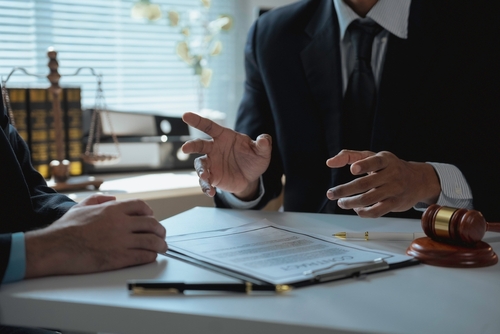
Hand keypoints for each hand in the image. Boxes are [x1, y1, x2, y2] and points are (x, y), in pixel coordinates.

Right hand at [25, 194, 166, 277]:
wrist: (55, 248)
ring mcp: (121, 241)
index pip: (141, 207)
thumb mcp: (81, 206)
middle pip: (152, 224)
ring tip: (162, 247)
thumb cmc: (65, 229)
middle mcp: (121, 224)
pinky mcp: (119, 258)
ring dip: (160, 244)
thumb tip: (112, 199)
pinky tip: (150, 256)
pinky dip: (150, 256)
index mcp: (113, 210)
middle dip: (160, 230)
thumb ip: (99, 199)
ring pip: (152, 241)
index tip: (151, 218)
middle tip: (161, 235)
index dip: (150, 213)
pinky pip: (143, 256)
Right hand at [181, 112, 271, 199]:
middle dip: (191, 145)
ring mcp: (211, 163)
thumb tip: (264, 139)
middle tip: (185, 149)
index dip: (197, 120)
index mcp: (224, 137)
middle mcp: (214, 148)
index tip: (186, 116)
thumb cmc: (254, 158)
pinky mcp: (212, 176)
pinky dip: (206, 187)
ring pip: (200, 165)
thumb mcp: (262, 152)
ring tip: (205, 177)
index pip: (209, 126)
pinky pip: (205, 181)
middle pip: (199, 145)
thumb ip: (263, 145)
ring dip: (201, 171)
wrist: (251, 176)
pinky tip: (211, 192)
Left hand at [326, 150, 440, 217]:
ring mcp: (394, 189)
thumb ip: (349, 156)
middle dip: (344, 190)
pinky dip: (362, 212)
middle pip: (365, 184)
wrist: (418, 180)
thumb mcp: (372, 156)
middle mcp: (391, 174)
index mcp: (385, 159)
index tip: (353, 169)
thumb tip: (330, 162)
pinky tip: (356, 208)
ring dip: (350, 202)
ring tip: (341, 202)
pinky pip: (376, 211)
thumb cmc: (388, 167)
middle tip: (331, 193)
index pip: (375, 162)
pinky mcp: (395, 203)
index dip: (364, 165)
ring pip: (368, 199)